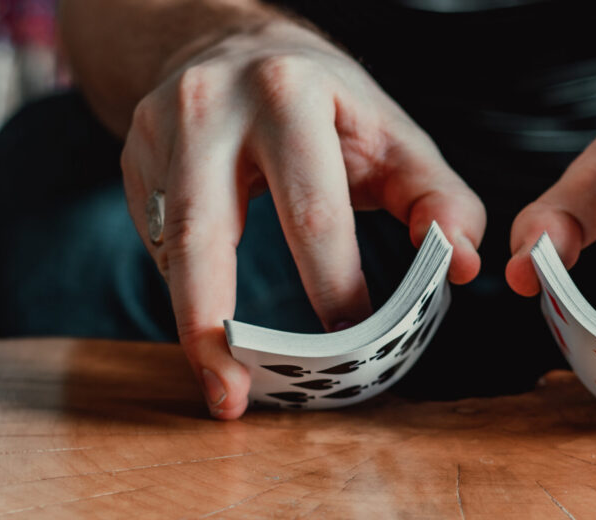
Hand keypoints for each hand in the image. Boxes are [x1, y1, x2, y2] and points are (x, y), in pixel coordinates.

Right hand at [121, 19, 484, 418]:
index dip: (333, 285)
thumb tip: (461, 265)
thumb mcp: (394, 136)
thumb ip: (439, 199)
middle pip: (208, 235)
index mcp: (290, 98)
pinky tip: (211, 327)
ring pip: (171, 248)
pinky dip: (187, 292)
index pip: (312, 212)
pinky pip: (160, 243)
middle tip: (236, 397)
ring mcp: (160, 133)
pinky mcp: (135, 161)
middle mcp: (212, 109)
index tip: (351, 343)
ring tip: (219, 387)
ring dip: (192, 326)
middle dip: (219, 328)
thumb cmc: (329, 104)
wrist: (235, 46)